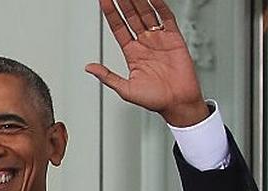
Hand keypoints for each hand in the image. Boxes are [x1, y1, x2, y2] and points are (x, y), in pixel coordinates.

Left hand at [85, 0, 208, 126]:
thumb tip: (89, 67)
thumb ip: (107, 76)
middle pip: (132, 17)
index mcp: (132, 53)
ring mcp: (159, 40)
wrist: (178, 104)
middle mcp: (145, 44)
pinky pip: (167, 18)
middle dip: (123, 3)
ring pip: (147, 14)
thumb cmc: (154, 100)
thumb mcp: (125, 89)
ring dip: (139, 1)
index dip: (111, 14)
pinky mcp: (175, 39)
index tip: (104, 1)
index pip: (118, 28)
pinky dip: (160, 7)